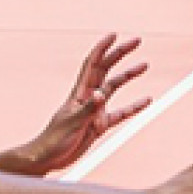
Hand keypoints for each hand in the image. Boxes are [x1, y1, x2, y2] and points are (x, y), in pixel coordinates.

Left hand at [12, 34, 150, 175]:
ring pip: (114, 88)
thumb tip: (100, 93)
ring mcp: (95, 110)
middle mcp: (88, 98)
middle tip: (137, 41)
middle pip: (106, 69)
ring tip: (144, 65)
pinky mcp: (99, 124)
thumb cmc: (53, 140)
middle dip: (120, 53)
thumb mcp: (72, 123)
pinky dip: (134, 107)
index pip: (92, 64)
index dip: (102, 48)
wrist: (46, 158)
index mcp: (79, 94)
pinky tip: (146, 101)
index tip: (114, 35)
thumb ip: (88, 108)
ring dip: (128, 75)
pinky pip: (121, 113)